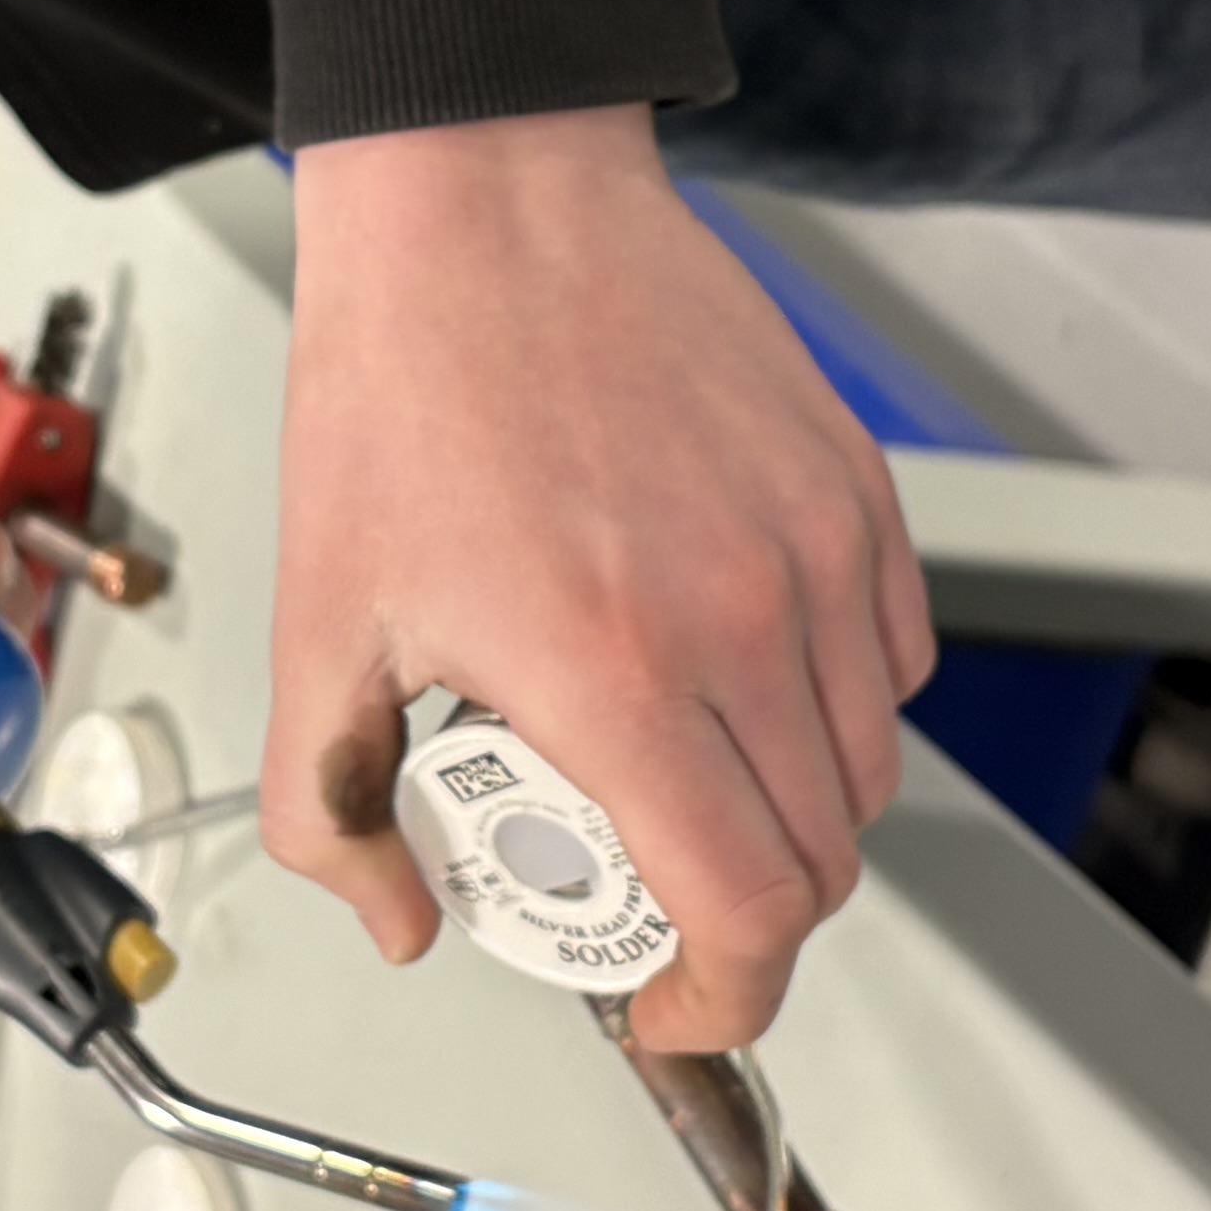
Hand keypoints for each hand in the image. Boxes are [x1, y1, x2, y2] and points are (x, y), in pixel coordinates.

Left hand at [266, 109, 928, 1050]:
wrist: (486, 204)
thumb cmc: (405, 384)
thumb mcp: (319, 621)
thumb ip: (333, 808)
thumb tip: (400, 919)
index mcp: (616, 671)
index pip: (746, 908)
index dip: (723, 1001)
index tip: (670, 1006)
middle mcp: (743, 619)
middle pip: (821, 861)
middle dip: (745, 925)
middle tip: (653, 906)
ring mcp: (815, 550)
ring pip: (866, 768)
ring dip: (792, 819)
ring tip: (685, 781)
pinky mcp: (855, 490)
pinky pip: (891, 659)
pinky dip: (836, 708)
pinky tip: (740, 680)